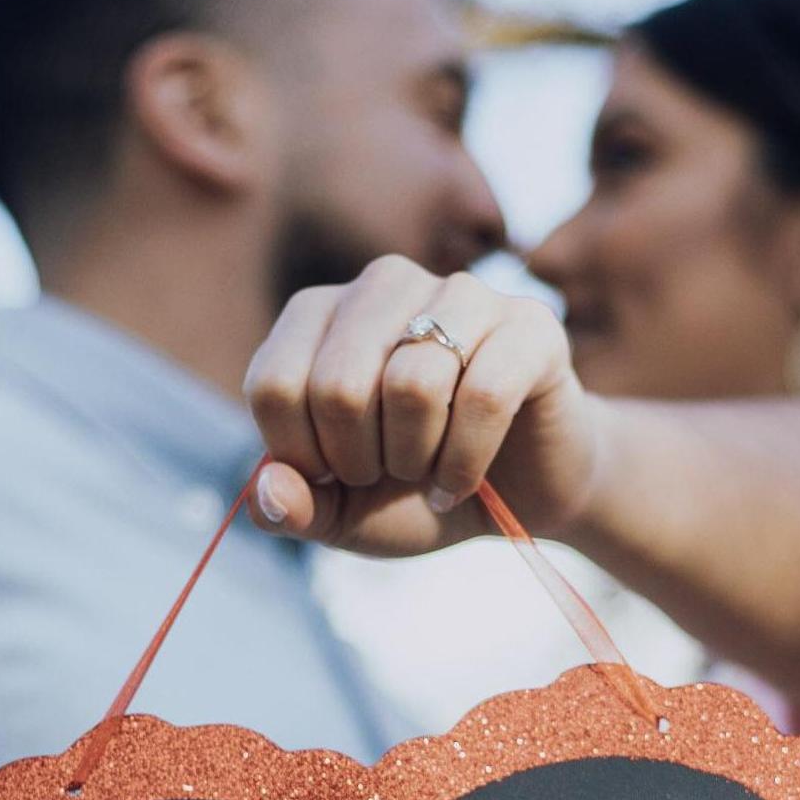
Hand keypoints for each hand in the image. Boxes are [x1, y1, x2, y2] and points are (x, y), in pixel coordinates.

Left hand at [242, 255, 602, 554]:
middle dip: (360, 461)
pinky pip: (485, 395)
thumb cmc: (418, 491)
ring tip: (428, 470)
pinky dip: (466, 461)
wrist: (520, 494)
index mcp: (321, 313)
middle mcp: (385, 284)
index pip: (274, 385)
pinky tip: (463, 479)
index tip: (337, 474)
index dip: (302, 457)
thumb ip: (290, 510)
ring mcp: (461, 294)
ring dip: (417, 459)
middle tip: (388, 474)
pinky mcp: (531, 326)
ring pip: (412, 385)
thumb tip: (268, 489)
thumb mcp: (341, 515)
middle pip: (339, 386)